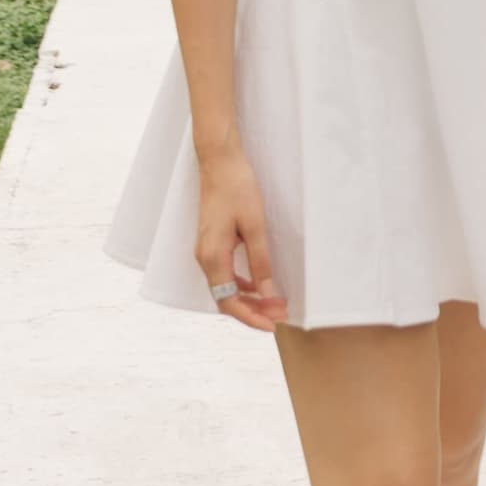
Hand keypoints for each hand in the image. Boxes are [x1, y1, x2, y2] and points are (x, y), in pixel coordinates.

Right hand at [194, 147, 286, 329]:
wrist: (219, 160)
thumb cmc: (237, 187)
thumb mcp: (254, 226)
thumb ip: (260, 262)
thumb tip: (267, 293)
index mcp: (212, 257)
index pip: (228, 301)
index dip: (251, 317)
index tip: (273, 325)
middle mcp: (204, 258)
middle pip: (225, 299)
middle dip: (253, 311)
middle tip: (280, 315)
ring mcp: (205, 251)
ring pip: (224, 288)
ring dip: (248, 299)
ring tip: (274, 303)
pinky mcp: (211, 243)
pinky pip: (224, 274)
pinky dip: (241, 284)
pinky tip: (259, 284)